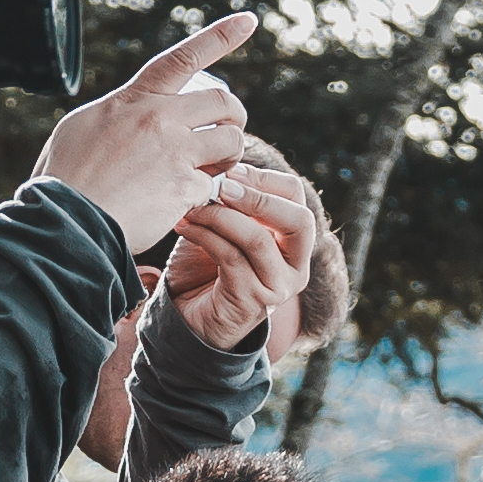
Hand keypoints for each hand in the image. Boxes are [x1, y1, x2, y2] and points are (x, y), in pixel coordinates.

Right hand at [29, 14, 257, 251]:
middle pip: (223, 102)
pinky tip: (183, 204)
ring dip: (230, 156)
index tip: (247, 20)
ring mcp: (175, 153)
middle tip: (226, 134)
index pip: (183, 58)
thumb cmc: (64, 179)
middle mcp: (159, 119)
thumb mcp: (81, 127)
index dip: (219, 36)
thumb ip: (117, 113)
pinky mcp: (184, 188)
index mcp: (134, 99)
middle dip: (233, 117)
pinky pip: (213, 185)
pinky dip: (203, 196)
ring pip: (231, 141)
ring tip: (213, 170)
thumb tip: (131, 110)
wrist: (63, 222)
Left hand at [161, 161, 320, 355]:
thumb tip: (219, 161)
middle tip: (221, 185)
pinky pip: (231, 259)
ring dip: (222, 216)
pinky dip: (205, 237)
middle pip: (298, 220)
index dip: (265, 178)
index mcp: (294, 241)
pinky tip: (184, 226)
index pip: (297, 198)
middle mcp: (296, 266)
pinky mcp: (252, 301)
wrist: (189, 319)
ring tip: (193, 204)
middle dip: (257, 197)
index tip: (229, 170)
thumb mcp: (224, 227)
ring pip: (258, 240)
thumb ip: (230, 201)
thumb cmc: (206, 266)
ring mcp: (278, 287)